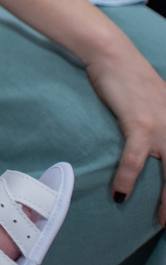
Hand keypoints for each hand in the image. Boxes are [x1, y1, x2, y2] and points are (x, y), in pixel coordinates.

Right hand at [84, 43, 165, 224]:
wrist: (112, 54)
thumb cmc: (128, 75)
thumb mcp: (157, 99)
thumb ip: (161, 117)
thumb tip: (154, 136)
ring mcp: (162, 126)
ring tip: (162, 219)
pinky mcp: (140, 123)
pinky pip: (135, 159)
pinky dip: (128, 177)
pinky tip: (120, 193)